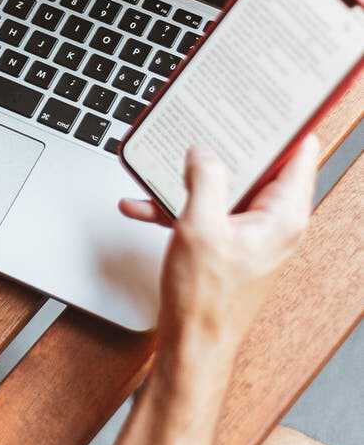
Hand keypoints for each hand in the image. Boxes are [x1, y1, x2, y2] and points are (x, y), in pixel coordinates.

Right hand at [120, 137, 318, 355]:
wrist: (191, 345)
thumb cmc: (206, 300)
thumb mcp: (200, 227)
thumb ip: (205, 179)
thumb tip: (203, 152)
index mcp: (283, 214)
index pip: (299, 151)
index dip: (286, 122)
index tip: (271, 98)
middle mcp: (274, 222)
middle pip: (258, 165)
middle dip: (229, 144)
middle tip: (209, 119)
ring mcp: (251, 233)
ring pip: (226, 187)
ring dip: (193, 176)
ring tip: (165, 163)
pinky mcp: (228, 244)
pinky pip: (207, 211)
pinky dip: (178, 204)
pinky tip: (145, 203)